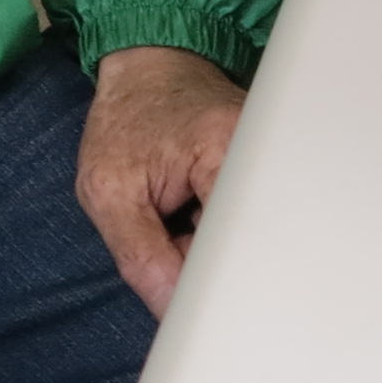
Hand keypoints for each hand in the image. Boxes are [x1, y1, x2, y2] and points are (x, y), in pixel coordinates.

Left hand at [74, 44, 246, 315]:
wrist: (150, 68)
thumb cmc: (125, 120)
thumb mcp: (109, 189)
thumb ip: (141, 257)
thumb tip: (175, 314)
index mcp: (226, 152)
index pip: (236, 245)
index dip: (211, 285)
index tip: (188, 306)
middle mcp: (264, 157)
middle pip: (253, 248)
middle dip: (210, 267)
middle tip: (173, 245)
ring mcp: (272, 164)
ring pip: (251, 242)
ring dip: (214, 251)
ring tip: (181, 219)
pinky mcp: (272, 173)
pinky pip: (252, 226)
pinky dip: (222, 236)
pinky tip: (198, 215)